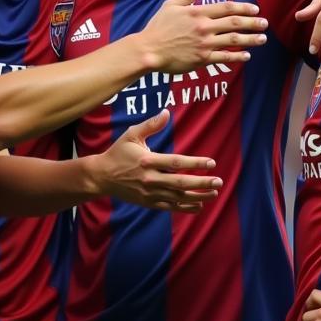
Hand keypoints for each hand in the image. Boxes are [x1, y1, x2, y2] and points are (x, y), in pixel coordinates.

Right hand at [89, 109, 221, 211]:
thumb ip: (151, 125)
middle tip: (219, 181)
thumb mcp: (131, 135)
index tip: (211, 162)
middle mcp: (150, 179)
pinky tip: (199, 205)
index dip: (195, 163)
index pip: (176, 162)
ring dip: (198, 196)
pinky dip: (185, 208)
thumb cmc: (118, 153)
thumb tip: (166, 112)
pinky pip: (170, 207)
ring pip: (178, 197)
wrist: (101, 177)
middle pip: (180, 182)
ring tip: (214, 194)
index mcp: (147, 161)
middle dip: (202, 183)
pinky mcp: (148, 202)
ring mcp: (149, 193)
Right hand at [141, 0, 266, 73]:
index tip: (255, 9)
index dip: (243, 8)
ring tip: (262, 39)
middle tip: (265, 24)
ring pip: (233, 40)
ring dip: (250, 39)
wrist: (149, 50)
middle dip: (253, 23)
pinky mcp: (201, 59)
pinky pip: (223, 57)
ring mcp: (204, 44)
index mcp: (198, 12)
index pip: (227, 8)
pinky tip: (246, 55)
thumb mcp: (172, 5)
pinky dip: (237, 56)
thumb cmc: (158, 27)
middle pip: (234, 23)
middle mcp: (204, 27)